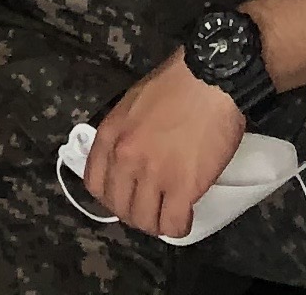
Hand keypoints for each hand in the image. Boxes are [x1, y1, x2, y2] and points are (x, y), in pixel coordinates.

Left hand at [87, 51, 249, 239]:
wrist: (210, 79)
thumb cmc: (177, 83)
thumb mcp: (133, 103)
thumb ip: (125, 133)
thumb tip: (129, 157)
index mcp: (110, 135)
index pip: (95, 184)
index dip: (111, 196)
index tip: (127, 196)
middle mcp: (125, 158)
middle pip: (119, 207)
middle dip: (134, 213)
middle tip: (152, 208)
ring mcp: (153, 174)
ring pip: (144, 221)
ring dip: (156, 223)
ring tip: (169, 214)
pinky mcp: (183, 187)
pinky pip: (172, 225)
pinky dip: (178, 227)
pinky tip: (186, 216)